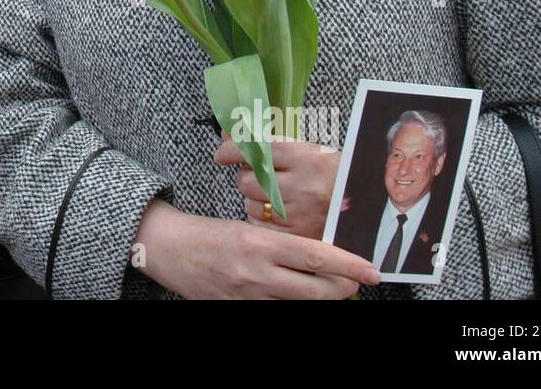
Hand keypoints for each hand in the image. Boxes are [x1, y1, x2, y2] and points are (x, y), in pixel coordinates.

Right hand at [135, 199, 378, 298]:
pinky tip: (296, 297)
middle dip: (344, 288)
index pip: (316, 257)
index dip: (349, 265)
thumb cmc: (209, 235)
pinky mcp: (237, 310)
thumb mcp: (247, 229)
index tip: (372, 270)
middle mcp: (257, 273)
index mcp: (260, 244)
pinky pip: (275, 312)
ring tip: (332, 289)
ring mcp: (248, 296)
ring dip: (321, 297)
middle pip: (316, 290)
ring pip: (301, 305)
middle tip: (356, 282)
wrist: (168, 249)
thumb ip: (281, 244)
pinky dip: (292, 305)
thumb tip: (320, 256)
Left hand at [215, 134, 341, 238]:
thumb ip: (264, 141)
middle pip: (248, 181)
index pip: (257, 150)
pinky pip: (261, 225)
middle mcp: (303, 187)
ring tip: (276, 195)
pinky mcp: (298, 236)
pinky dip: (263, 218)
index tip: (223, 154)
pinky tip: (279, 212)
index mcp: (306, 158)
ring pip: (252, 205)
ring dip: (255, 199)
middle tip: (260, 176)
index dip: (233, 151)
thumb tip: (226, 133)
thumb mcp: (304, 148)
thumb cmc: (330, 171)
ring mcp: (301, 214)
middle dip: (248, 177)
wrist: (363, 202)